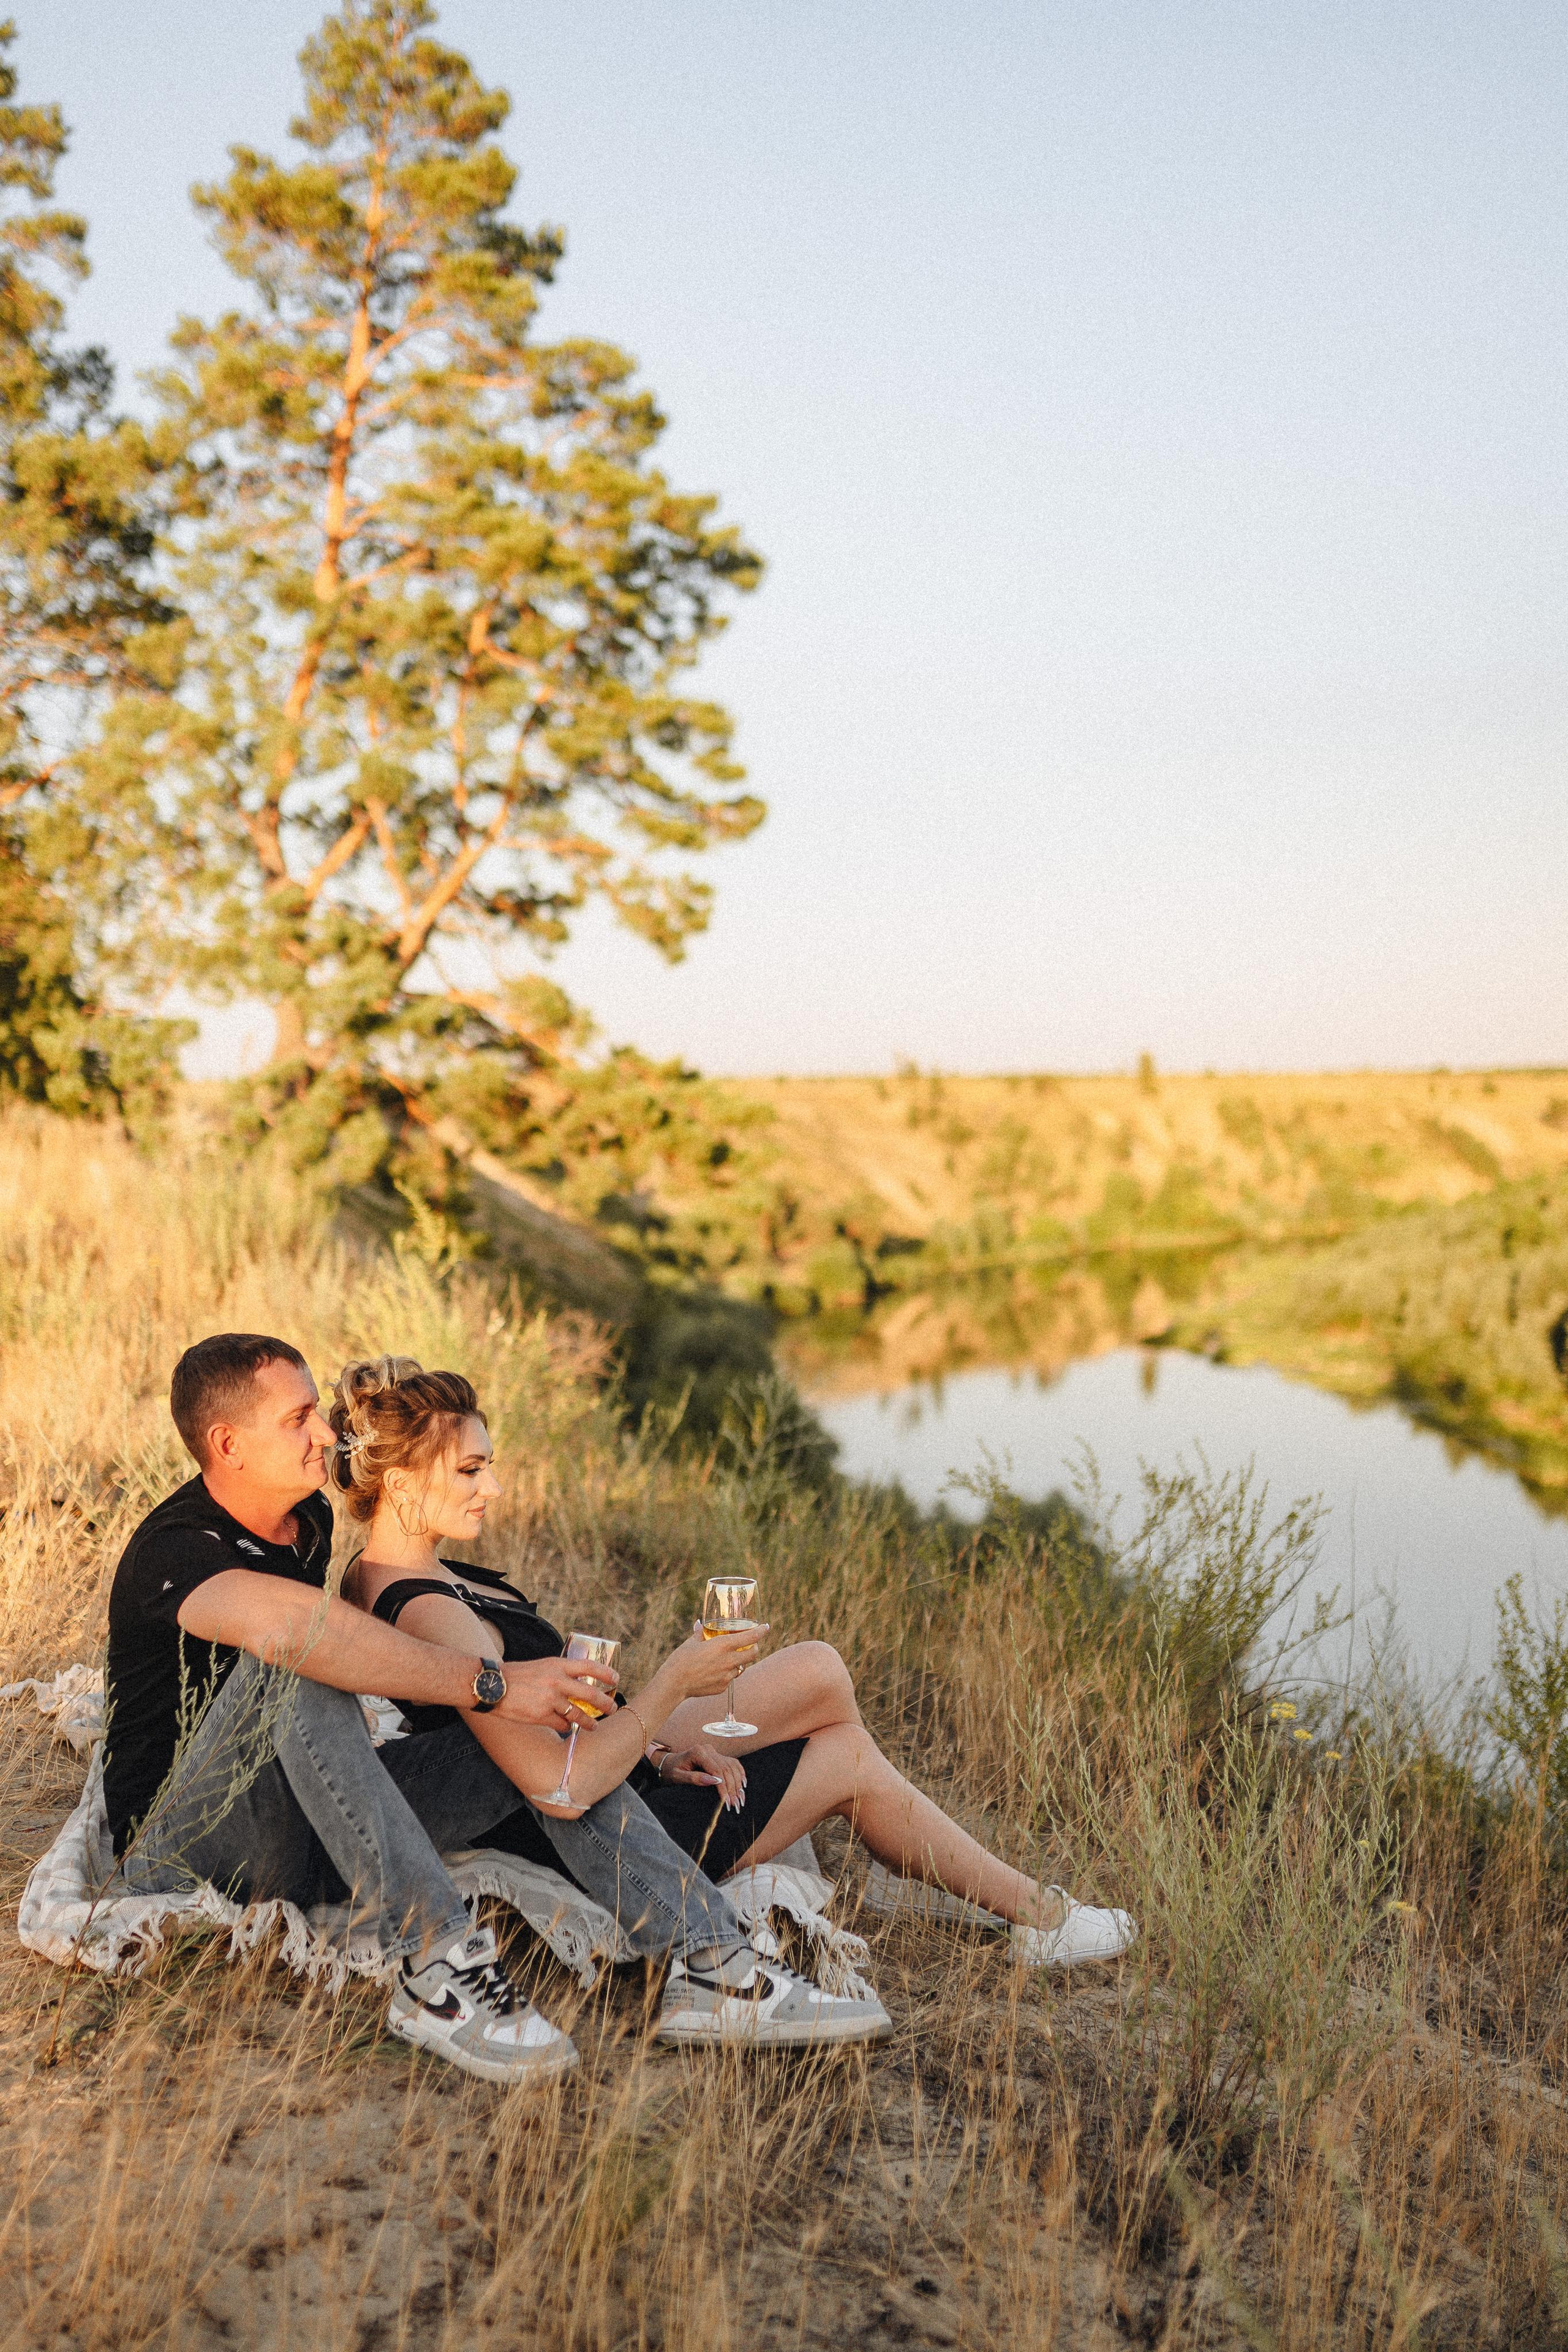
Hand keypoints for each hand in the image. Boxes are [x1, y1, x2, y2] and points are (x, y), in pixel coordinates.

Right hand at [491, 1654, 618, 1733]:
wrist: (493, 1686)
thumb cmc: (516, 1675)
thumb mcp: (541, 1666)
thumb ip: (559, 1672)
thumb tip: (577, 1681)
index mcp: (557, 1665)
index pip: (589, 1666)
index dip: (605, 1672)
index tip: (616, 1678)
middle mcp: (556, 1681)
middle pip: (589, 1693)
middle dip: (604, 1703)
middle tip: (612, 1708)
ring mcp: (549, 1699)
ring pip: (577, 1713)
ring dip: (588, 1721)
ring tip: (594, 1726)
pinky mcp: (541, 1715)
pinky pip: (561, 1724)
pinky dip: (566, 1726)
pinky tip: (567, 1727)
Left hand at [659, 1738, 748, 1809]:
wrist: (668, 1764)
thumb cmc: (671, 1771)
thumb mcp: (678, 1777)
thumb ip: (695, 1778)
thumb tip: (714, 1781)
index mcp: (698, 1752)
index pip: (716, 1770)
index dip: (723, 1786)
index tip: (726, 1801)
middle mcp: (708, 1750)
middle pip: (726, 1769)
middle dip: (732, 1788)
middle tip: (736, 1804)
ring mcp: (713, 1752)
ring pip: (731, 1766)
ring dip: (737, 1783)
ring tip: (740, 1798)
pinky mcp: (717, 1756)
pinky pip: (732, 1763)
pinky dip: (739, 1773)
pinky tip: (743, 1784)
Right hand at [662, 1622, 767, 1701]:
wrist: (674, 1683)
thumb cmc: (681, 1659)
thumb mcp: (691, 1642)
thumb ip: (701, 1632)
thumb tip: (701, 1623)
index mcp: (723, 1645)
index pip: (751, 1637)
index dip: (760, 1631)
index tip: (765, 1627)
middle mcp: (729, 1661)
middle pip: (753, 1653)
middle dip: (755, 1647)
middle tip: (750, 1644)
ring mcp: (727, 1676)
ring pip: (742, 1667)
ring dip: (740, 1661)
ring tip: (728, 1658)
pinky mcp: (723, 1687)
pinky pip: (730, 1678)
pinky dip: (727, 1673)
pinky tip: (715, 1671)